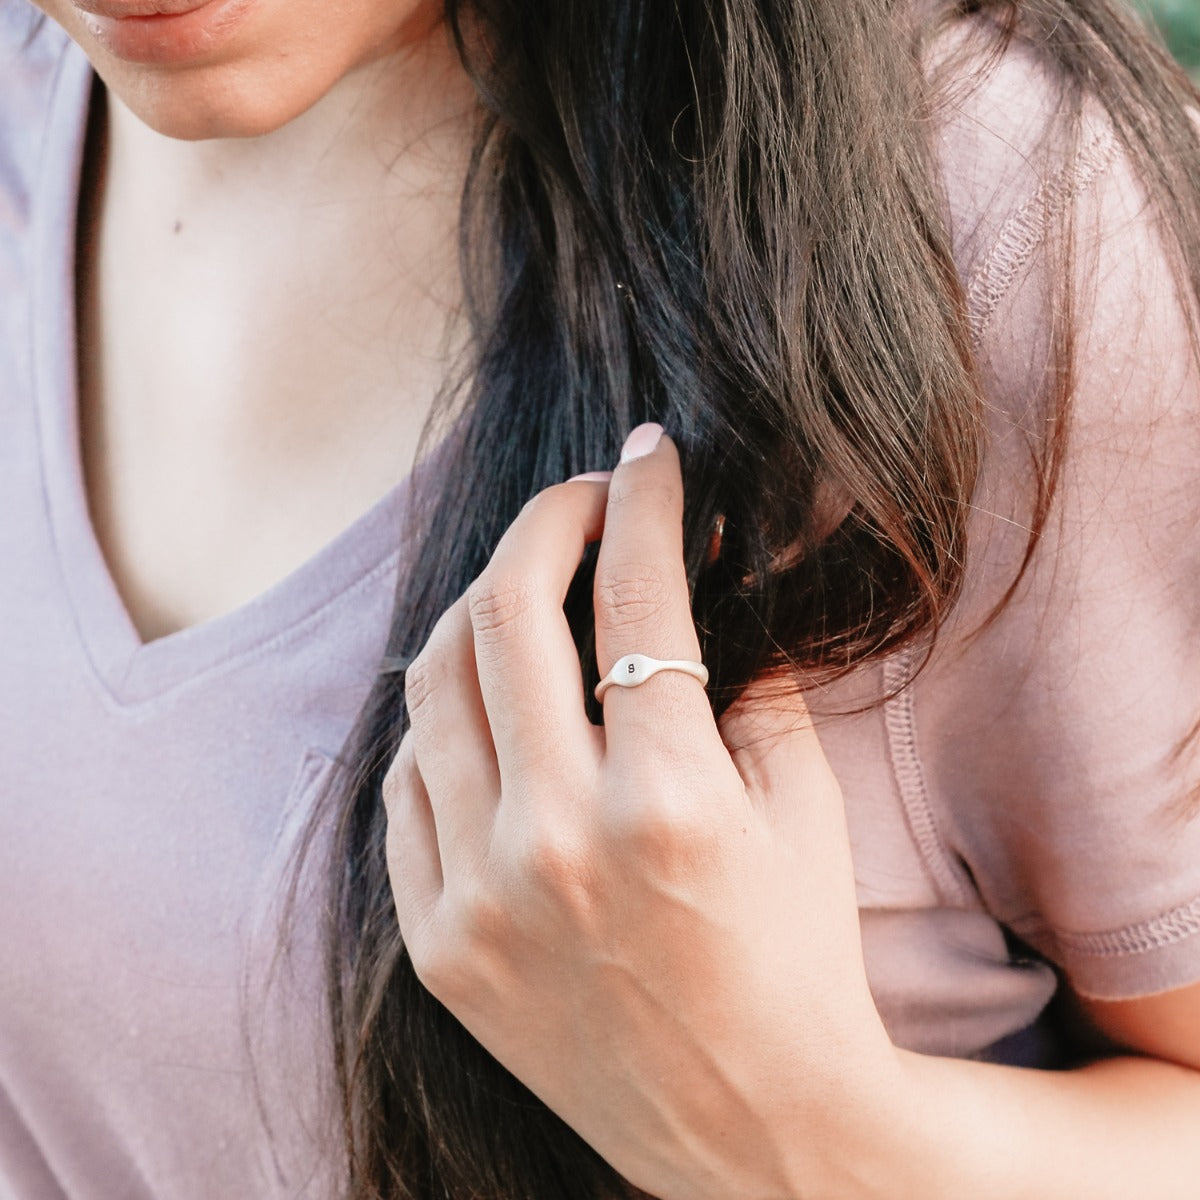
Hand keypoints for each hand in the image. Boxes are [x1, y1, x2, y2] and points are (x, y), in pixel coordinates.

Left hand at [384, 424, 899, 1199]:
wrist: (756, 1128)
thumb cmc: (799, 959)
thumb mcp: (803, 809)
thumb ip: (748, 680)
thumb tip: (700, 572)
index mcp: (669, 802)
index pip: (638, 596)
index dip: (645, 500)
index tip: (650, 457)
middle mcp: (558, 843)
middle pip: (506, 613)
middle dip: (545, 521)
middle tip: (583, 501)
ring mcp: (480, 898)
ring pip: (432, 686)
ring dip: (480, 607)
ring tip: (529, 588)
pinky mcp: (438, 945)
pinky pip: (406, 786)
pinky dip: (442, 721)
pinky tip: (486, 704)